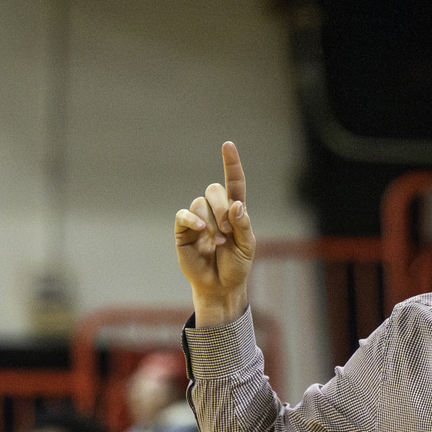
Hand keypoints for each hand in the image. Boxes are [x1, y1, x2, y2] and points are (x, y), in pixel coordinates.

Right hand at [175, 141, 255, 323]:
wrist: (220, 286)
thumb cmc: (236, 266)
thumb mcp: (247, 246)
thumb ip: (244, 225)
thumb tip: (237, 204)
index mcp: (234, 211)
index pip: (233, 182)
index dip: (231, 164)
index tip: (228, 145)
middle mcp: (215, 210)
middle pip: (214, 190)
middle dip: (223, 209)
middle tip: (229, 232)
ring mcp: (198, 219)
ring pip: (200, 203)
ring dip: (212, 222)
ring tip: (219, 242)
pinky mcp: (184, 230)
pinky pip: (184, 214)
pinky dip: (192, 218)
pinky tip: (200, 229)